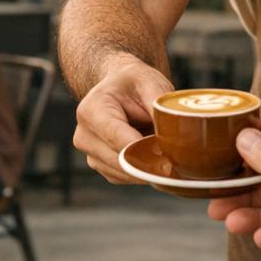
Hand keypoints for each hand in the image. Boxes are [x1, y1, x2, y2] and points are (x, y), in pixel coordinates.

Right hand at [72, 55, 172, 183]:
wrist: (119, 87)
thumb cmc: (135, 83)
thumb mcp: (150, 83)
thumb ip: (159, 109)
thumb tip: (170, 138)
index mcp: (92, 110)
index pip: (119, 140)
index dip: (146, 150)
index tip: (171, 155)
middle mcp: (84, 135)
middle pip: (121, 161)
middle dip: (150, 159)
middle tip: (176, 154)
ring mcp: (89, 153)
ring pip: (124, 173)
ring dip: (146, 166)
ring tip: (160, 146)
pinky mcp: (99, 165)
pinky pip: (124, 177)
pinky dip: (140, 170)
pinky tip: (148, 152)